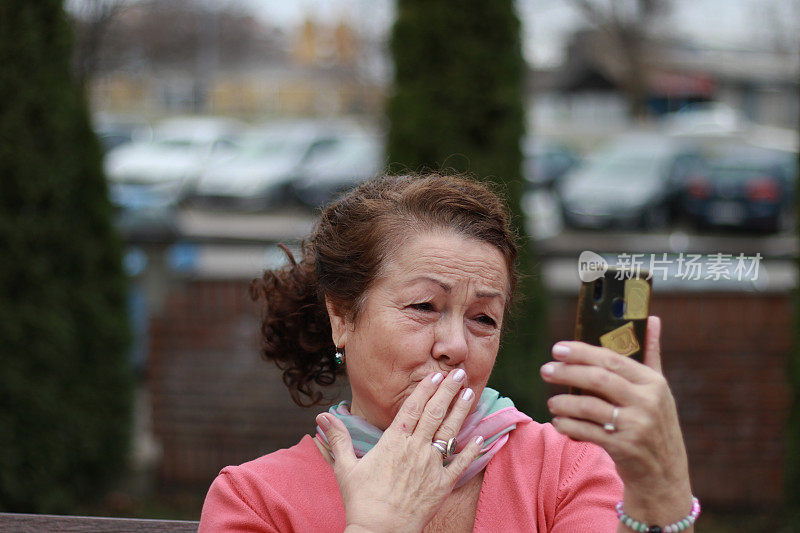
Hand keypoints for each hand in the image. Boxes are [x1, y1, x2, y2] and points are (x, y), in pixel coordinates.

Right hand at [315, 370, 484, 532]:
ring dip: (461, 411)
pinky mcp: (442, 485)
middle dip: (448, 391)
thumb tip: (322, 417)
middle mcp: (415, 449)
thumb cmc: (361, 501)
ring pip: (450, 432)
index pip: (413, 408)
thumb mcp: (345, 467)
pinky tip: (480, 437)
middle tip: (459, 373)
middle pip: (435, 413)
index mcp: (394, 442)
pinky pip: (461, 464)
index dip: (425, 389)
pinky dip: (472, 450)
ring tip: (471, 393)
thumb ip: (338, 438)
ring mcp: (431, 466)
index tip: (436, 374)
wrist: (379, 532)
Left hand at [540, 316, 692, 525]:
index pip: (612, 359)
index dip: (582, 352)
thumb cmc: (655, 424)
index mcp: (654, 382)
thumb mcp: (659, 390)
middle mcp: (648, 402)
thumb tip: (652, 318)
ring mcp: (637, 426)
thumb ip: (651, 355)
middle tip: (546, 370)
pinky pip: (587, 432)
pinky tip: (559, 422)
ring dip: (564, 402)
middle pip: (598, 379)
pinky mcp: (624, 448)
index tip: (558, 349)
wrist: (664, 475)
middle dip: (567, 372)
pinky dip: (569, 425)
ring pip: (589, 407)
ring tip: (552, 401)